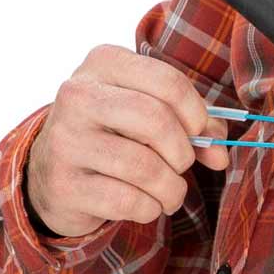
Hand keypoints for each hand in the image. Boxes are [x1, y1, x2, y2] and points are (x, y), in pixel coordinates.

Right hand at [25, 44, 228, 238]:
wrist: (52, 171)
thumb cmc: (114, 134)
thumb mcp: (148, 113)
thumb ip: (193, 125)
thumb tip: (221, 154)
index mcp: (103, 64)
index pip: (167, 82)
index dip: (196, 113)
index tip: (198, 132)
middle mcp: (78, 96)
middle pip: (155, 121)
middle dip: (182, 152)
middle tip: (182, 165)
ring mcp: (65, 141)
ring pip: (144, 167)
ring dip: (171, 189)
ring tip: (170, 192)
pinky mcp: (63, 184)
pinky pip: (128, 200)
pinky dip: (150, 209)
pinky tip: (146, 205)